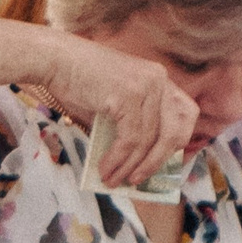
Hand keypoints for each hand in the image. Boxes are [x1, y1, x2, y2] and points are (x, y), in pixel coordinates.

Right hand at [46, 39, 197, 185]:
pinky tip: (106, 170)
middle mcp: (159, 80)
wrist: (54, 60)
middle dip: (157, 162)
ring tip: (113, 182)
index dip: (180, 141)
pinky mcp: (128, 96)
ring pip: (149, 141)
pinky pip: (130, 140)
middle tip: (138, 180)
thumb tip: (138, 164)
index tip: (166, 163)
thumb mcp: (116, 104)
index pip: (186, 113)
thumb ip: (132, 125)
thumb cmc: (79, 83)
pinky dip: (118, 160)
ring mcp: (146, 86)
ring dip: (130, 167)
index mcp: (159, 79)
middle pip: (175, 132)